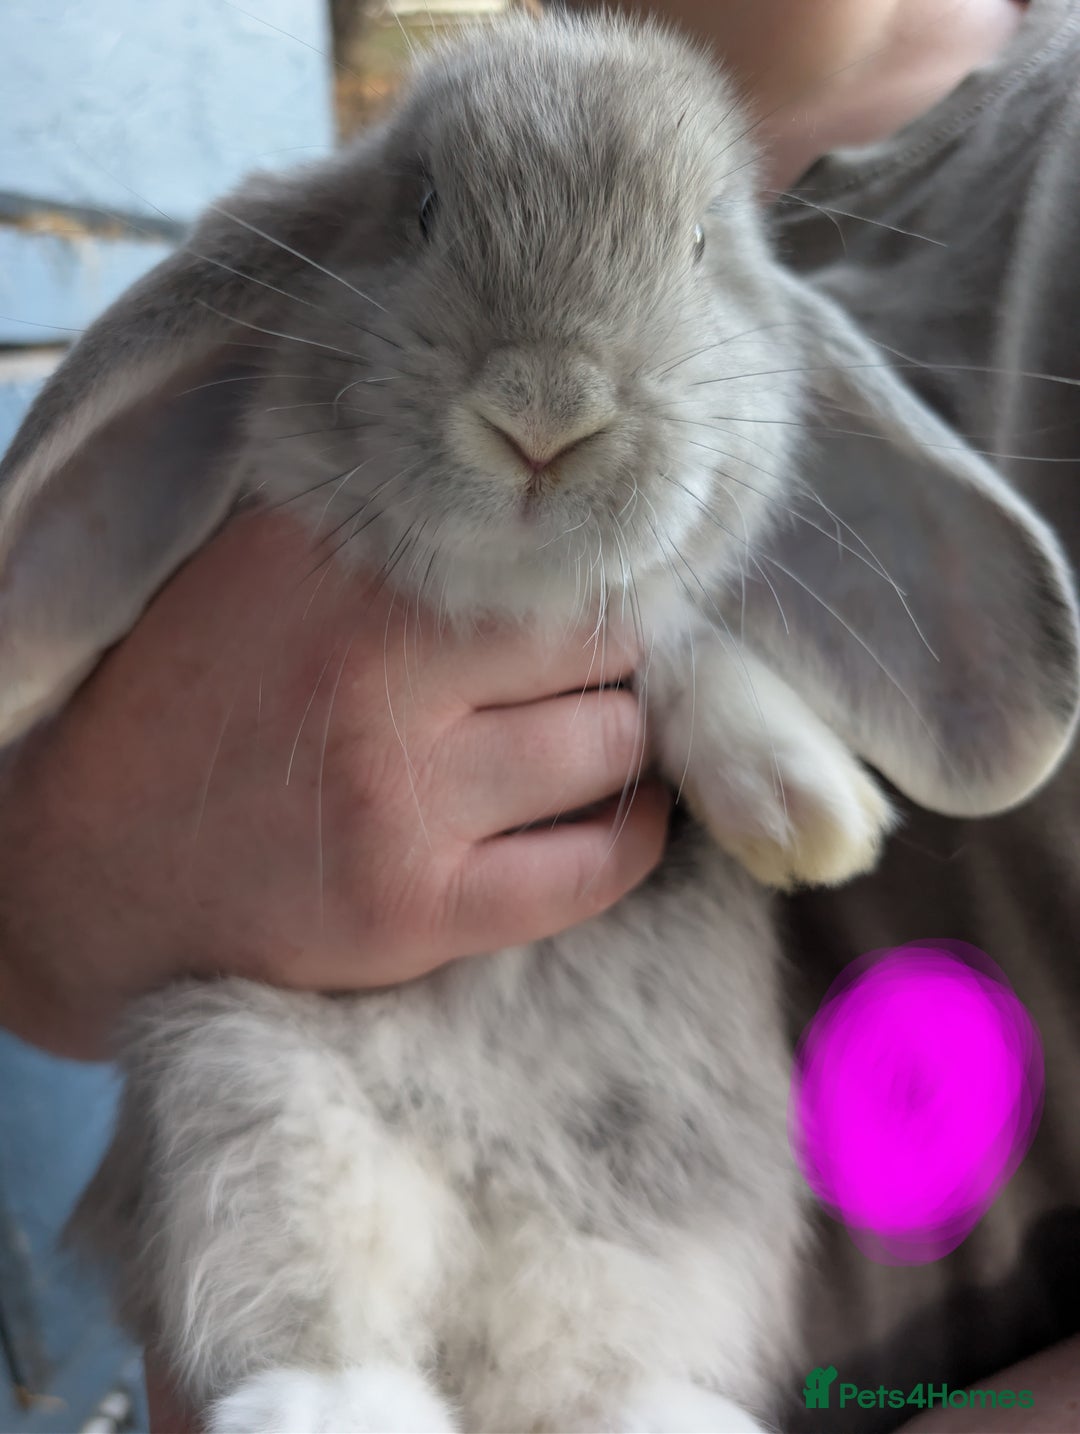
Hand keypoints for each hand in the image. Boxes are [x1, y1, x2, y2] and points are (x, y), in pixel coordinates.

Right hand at [0, 509, 668, 1059]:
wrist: (84, 873)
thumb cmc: (190, 710)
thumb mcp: (255, 575)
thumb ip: (381, 533)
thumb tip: (544, 510)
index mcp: (329, 564)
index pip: (537, 539)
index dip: (580, 568)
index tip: (586, 589)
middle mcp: (367, 667)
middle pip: (594, 635)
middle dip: (606, 653)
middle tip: (584, 670)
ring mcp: (395, 795)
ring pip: (609, 740)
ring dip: (614, 739)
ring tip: (581, 737)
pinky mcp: (413, 908)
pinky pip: (594, 866)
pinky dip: (631, 837)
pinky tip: (621, 814)